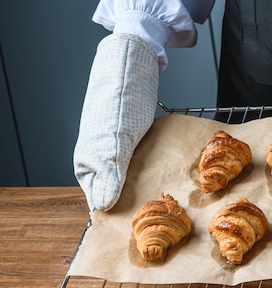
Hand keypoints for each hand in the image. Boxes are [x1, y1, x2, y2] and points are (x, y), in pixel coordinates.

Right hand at [74, 33, 158, 210]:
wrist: (134, 60)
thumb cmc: (120, 96)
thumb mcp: (116, 139)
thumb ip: (109, 172)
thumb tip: (102, 207)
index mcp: (88, 161)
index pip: (99, 199)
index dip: (118, 213)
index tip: (137, 226)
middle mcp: (100, 157)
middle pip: (116, 189)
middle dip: (135, 200)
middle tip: (156, 212)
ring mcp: (116, 146)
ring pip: (131, 175)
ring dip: (146, 184)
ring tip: (164, 196)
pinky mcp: (131, 136)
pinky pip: (141, 159)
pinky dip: (152, 167)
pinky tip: (167, 173)